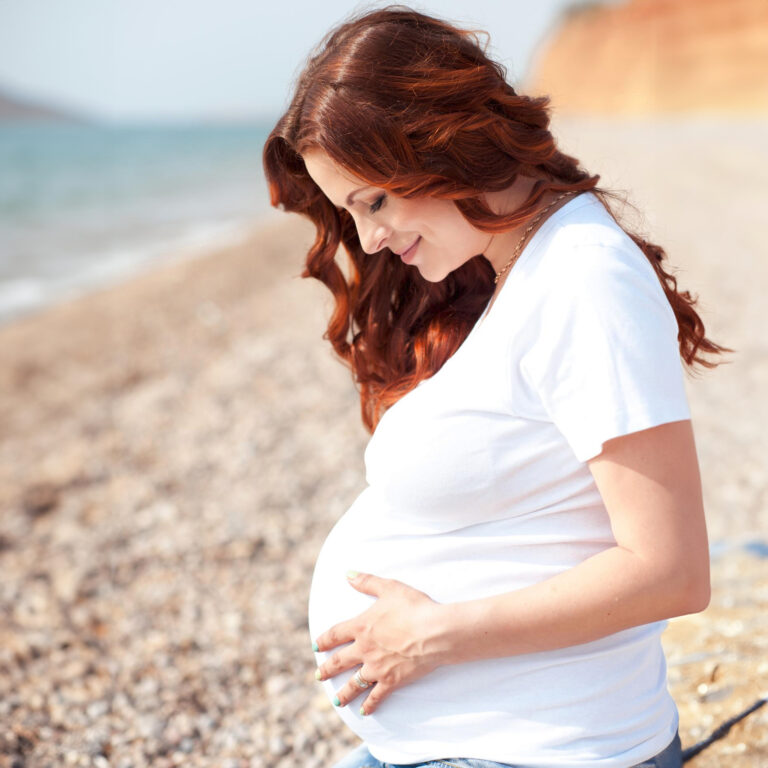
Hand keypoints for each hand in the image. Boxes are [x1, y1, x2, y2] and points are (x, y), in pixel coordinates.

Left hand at [313, 571, 446, 714]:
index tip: (315, 646)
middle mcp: (364, 649)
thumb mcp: (389, 588)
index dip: (324, 640)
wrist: (434, 632)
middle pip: (339, 661)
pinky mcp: (391, 681)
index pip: (336, 634)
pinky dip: (369, 705)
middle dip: (327, 670)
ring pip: (354, 683)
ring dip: (343, 693)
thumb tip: (348, 574)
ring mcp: (376, 667)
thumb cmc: (414, 607)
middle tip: (318, 676)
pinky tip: (363, 712)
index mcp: (361, 626)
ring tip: (335, 701)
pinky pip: (376, 696)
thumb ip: (367, 581)